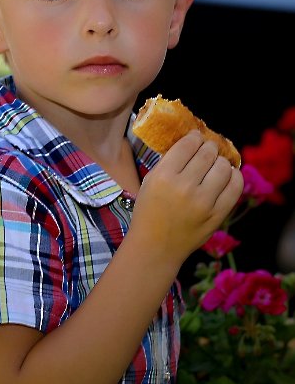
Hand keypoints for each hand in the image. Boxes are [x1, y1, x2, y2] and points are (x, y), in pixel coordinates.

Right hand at [130, 130, 243, 266]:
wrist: (156, 246)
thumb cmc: (149, 211)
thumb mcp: (150, 181)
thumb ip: (170, 162)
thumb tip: (193, 143)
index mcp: (164, 176)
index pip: (188, 144)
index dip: (195, 137)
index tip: (196, 138)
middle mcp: (185, 187)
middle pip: (208, 153)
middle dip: (209, 146)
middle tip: (207, 149)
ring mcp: (204, 202)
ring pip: (223, 166)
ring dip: (221, 161)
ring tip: (216, 163)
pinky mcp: (218, 214)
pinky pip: (235, 186)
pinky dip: (234, 176)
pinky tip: (227, 175)